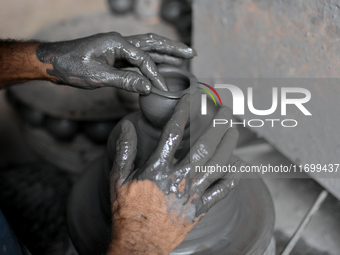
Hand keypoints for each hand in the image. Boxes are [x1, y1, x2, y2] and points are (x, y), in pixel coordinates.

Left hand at [36, 32, 195, 92]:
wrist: (54, 62)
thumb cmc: (72, 66)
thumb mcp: (97, 76)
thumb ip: (124, 81)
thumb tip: (147, 87)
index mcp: (117, 43)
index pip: (144, 59)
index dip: (155, 75)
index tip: (162, 89)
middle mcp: (121, 42)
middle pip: (153, 43)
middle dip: (173, 48)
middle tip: (192, 53)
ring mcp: (119, 49)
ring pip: (148, 49)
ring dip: (165, 53)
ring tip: (183, 57)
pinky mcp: (116, 57)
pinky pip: (138, 58)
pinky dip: (152, 62)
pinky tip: (160, 66)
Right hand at [107, 95, 241, 254]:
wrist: (138, 243)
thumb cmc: (128, 211)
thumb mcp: (118, 178)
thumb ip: (124, 151)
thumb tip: (127, 128)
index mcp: (158, 168)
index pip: (174, 132)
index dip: (183, 112)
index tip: (190, 99)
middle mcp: (179, 177)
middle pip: (204, 145)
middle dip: (217, 124)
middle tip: (226, 110)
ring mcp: (192, 193)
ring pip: (217, 164)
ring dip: (228, 145)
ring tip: (234, 130)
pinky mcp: (200, 208)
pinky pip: (221, 192)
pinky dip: (231, 179)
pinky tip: (237, 169)